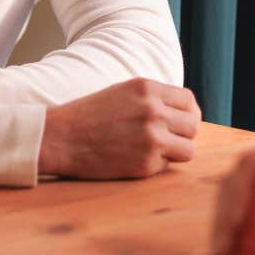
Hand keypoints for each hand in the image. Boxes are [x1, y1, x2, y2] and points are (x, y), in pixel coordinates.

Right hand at [38, 77, 200, 178]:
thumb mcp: (126, 91)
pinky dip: (156, 165)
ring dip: (177, 150)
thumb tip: (182, 111)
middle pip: (193, 125)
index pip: (188, 101)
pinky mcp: (145, 165)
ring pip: (188, 149)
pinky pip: (166, 166)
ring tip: (158, 150)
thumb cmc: (91, 113)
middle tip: (170, 138)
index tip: (182, 120)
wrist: (62, 137)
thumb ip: (154, 97)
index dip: (188, 112)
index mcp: (149, 89)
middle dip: (184, 133)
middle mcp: (154, 112)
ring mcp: (152, 139)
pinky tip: (136, 158)